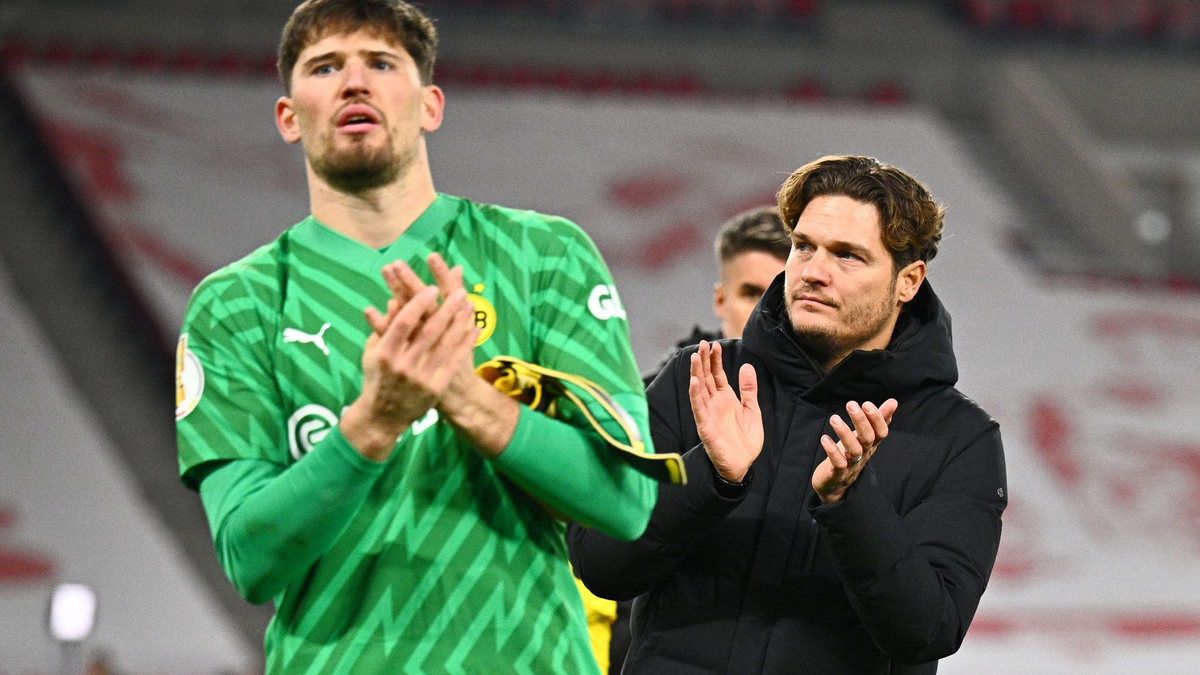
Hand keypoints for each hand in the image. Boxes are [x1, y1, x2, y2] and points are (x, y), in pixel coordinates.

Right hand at [341, 271, 478, 461]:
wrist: (382, 417)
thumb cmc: (377, 377)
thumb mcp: (373, 351)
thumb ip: (384, 326)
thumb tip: (396, 299)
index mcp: (385, 353)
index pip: (404, 322)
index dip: (419, 304)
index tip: (432, 288)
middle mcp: (403, 365)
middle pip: (430, 331)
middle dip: (446, 309)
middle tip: (459, 292)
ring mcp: (421, 378)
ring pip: (445, 345)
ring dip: (460, 323)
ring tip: (469, 305)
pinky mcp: (435, 389)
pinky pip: (454, 361)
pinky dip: (465, 343)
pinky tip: (474, 329)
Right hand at [688, 341, 762, 482]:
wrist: (742, 464)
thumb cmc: (745, 440)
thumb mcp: (752, 410)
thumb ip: (749, 390)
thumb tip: (747, 366)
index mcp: (725, 398)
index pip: (717, 375)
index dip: (715, 360)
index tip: (715, 345)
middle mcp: (714, 403)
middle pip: (706, 378)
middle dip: (704, 361)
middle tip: (702, 344)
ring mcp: (708, 414)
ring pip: (699, 390)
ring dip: (696, 373)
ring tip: (695, 357)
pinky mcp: (705, 426)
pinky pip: (698, 408)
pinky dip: (695, 395)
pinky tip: (694, 382)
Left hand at [812, 399, 897, 502]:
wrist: (835, 485)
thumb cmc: (850, 455)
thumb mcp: (864, 436)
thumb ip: (878, 419)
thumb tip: (894, 402)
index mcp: (871, 444)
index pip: (881, 432)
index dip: (877, 418)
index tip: (867, 403)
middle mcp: (864, 454)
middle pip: (868, 438)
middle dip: (861, 421)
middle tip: (851, 404)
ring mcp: (851, 465)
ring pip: (854, 450)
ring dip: (844, 433)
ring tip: (834, 418)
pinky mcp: (838, 473)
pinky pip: (838, 463)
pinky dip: (832, 451)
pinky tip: (824, 438)